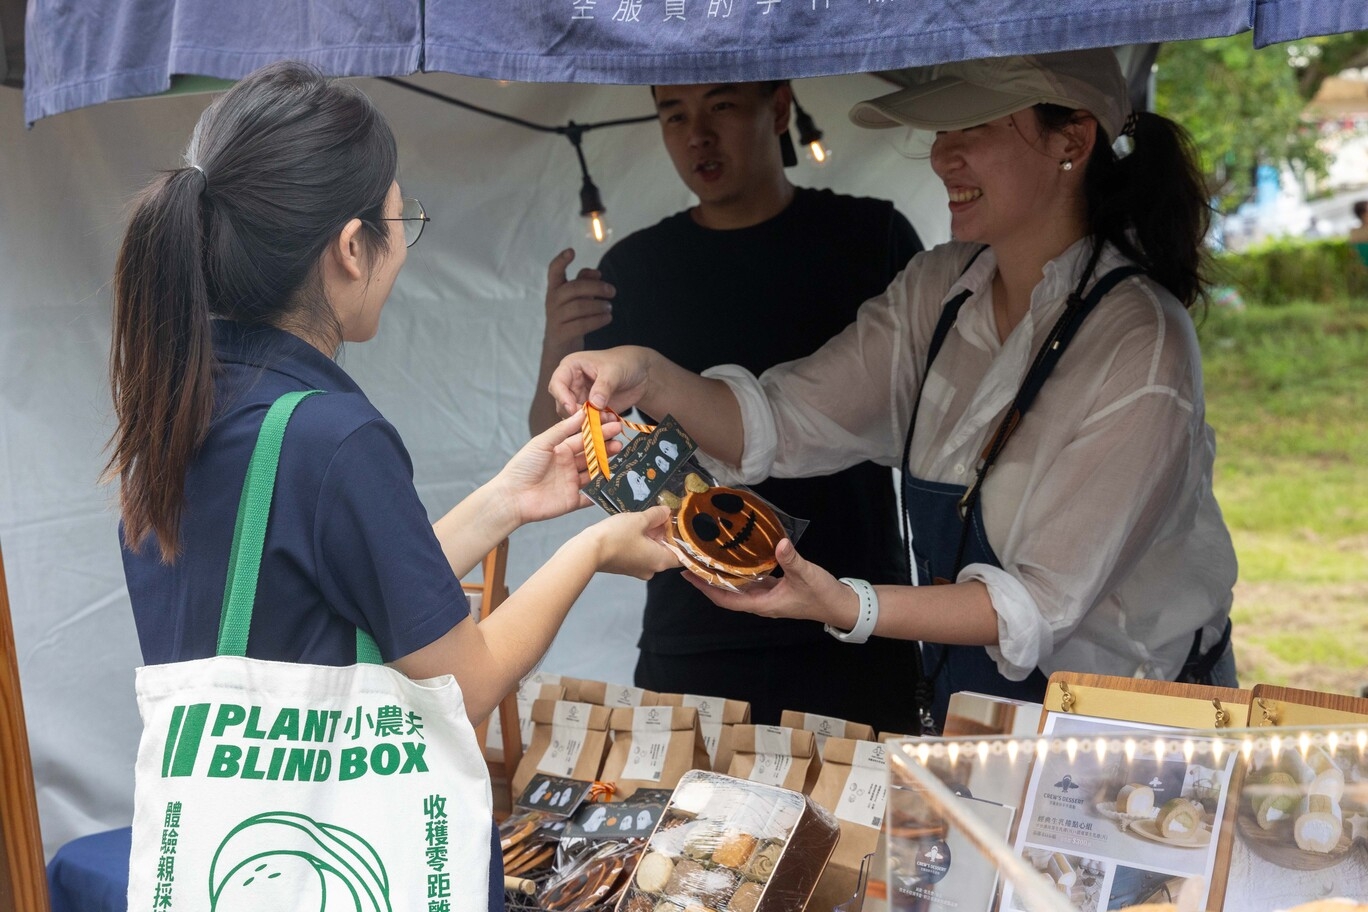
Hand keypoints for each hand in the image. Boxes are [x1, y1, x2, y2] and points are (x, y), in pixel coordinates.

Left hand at [493, 409, 624, 524]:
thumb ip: (562, 429)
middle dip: (606, 447)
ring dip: (607, 465)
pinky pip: (590, 497)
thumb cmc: (522, 467)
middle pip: (591, 455)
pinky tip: (613, 483)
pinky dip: (600, 492)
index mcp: (560, 450)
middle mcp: (567, 466)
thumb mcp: (542, 443)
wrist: (511, 497)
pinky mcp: (572, 501)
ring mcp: (571, 484)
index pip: (583, 439)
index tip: (613, 424)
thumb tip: (582, 412)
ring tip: (620, 455)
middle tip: (620, 440)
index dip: (598, 432)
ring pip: (594, 473)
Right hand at [543, 249, 613, 360]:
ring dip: (599, 306)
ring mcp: (555, 318)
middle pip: (574, 288)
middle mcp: (552, 301)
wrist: (560, 348)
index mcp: (555, 288)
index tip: (572, 251)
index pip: (554, 271)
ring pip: (579, 307)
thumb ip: (584, 282)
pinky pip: (581, 325)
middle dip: (596, 287)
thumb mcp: (577, 298)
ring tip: (610, 307)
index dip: (561, 260)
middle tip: (612, 291)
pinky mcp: (561, 333)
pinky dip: (597, 320)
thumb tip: (596, 272)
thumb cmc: (571, 317)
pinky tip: (608, 318)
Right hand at [549, 345, 656, 418]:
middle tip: (594, 418)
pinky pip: (588, 423)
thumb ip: (603, 386)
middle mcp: (571, 385)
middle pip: (563, 405)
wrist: (641, 375)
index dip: (562, 397)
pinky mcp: (590, 412)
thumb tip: (594, 404)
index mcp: (571, 368)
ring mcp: (580, 400)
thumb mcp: (614, 371)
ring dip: (590, 422)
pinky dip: (599, 426)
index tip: (573, 409)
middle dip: (578, 415)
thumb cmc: (624, 363)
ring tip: (609, 418)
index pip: (557, 384)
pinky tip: (613, 421)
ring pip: (575, 418)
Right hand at [586, 505, 681, 578]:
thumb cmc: (616, 537)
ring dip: (652, 535)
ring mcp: (638, 569)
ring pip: (652, 551)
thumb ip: (656, 515)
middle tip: (664, 514)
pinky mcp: (626, 566)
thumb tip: (666, 511)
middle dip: (665, 533)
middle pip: (667, 551)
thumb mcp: (639, 520)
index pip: (682, 555)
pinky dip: (642, 541)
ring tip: (650, 516)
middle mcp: (652, 569)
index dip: (683, 539)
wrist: (588, 551)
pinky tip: (636, 525)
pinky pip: (640, 553)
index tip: (680, 524)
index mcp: (660, 561)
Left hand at [682, 539, 854, 626]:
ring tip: (708, 560)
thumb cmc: (822, 594)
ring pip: (739, 589)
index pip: (727, 599)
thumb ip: (791, 559)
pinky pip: (752, 583)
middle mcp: (762, 602)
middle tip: (692, 564)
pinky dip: (740, 574)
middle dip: (709, 582)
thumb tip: (779, 542)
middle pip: (728, 594)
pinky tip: (736, 560)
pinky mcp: (777, 590)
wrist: (841, 604)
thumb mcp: (806, 574)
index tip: (690, 576)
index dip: (707, 589)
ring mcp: (769, 597)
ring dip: (723, 578)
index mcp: (763, 603)